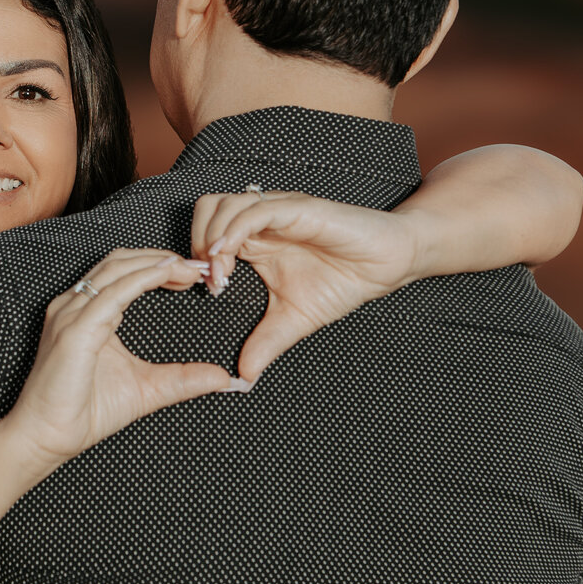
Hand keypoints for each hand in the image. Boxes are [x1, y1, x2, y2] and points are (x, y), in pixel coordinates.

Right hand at [8, 249, 233, 468]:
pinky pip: (112, 293)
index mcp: (88, 313)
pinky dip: (143, 278)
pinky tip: (167, 276)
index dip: (162, 267)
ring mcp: (72, 313)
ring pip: (118, 268)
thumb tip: (224, 379)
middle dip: (164, 258)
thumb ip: (183, 379)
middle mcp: (76, 306)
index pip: (126, 273)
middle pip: (123, 261)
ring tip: (192, 270)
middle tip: (202, 267)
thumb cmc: (84, 412)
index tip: (198, 275)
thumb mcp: (147, 389)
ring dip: (158, 263)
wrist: (47, 437)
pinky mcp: (75, 329)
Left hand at [191, 190, 421, 382]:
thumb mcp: (295, 320)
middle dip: (196, 243)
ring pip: (224, 206)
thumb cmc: (343, 280)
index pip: (205, 231)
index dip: (196, 259)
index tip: (205, 291)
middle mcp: (261, 221)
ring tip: (219, 274)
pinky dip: (234, 230)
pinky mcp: (299, 208)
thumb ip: (266, 343)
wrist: (386, 264)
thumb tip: (243, 377)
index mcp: (255, 241)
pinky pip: (256, 210)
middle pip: (207, 210)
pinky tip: (228, 255)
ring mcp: (278, 211)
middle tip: (208, 280)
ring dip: (212, 239)